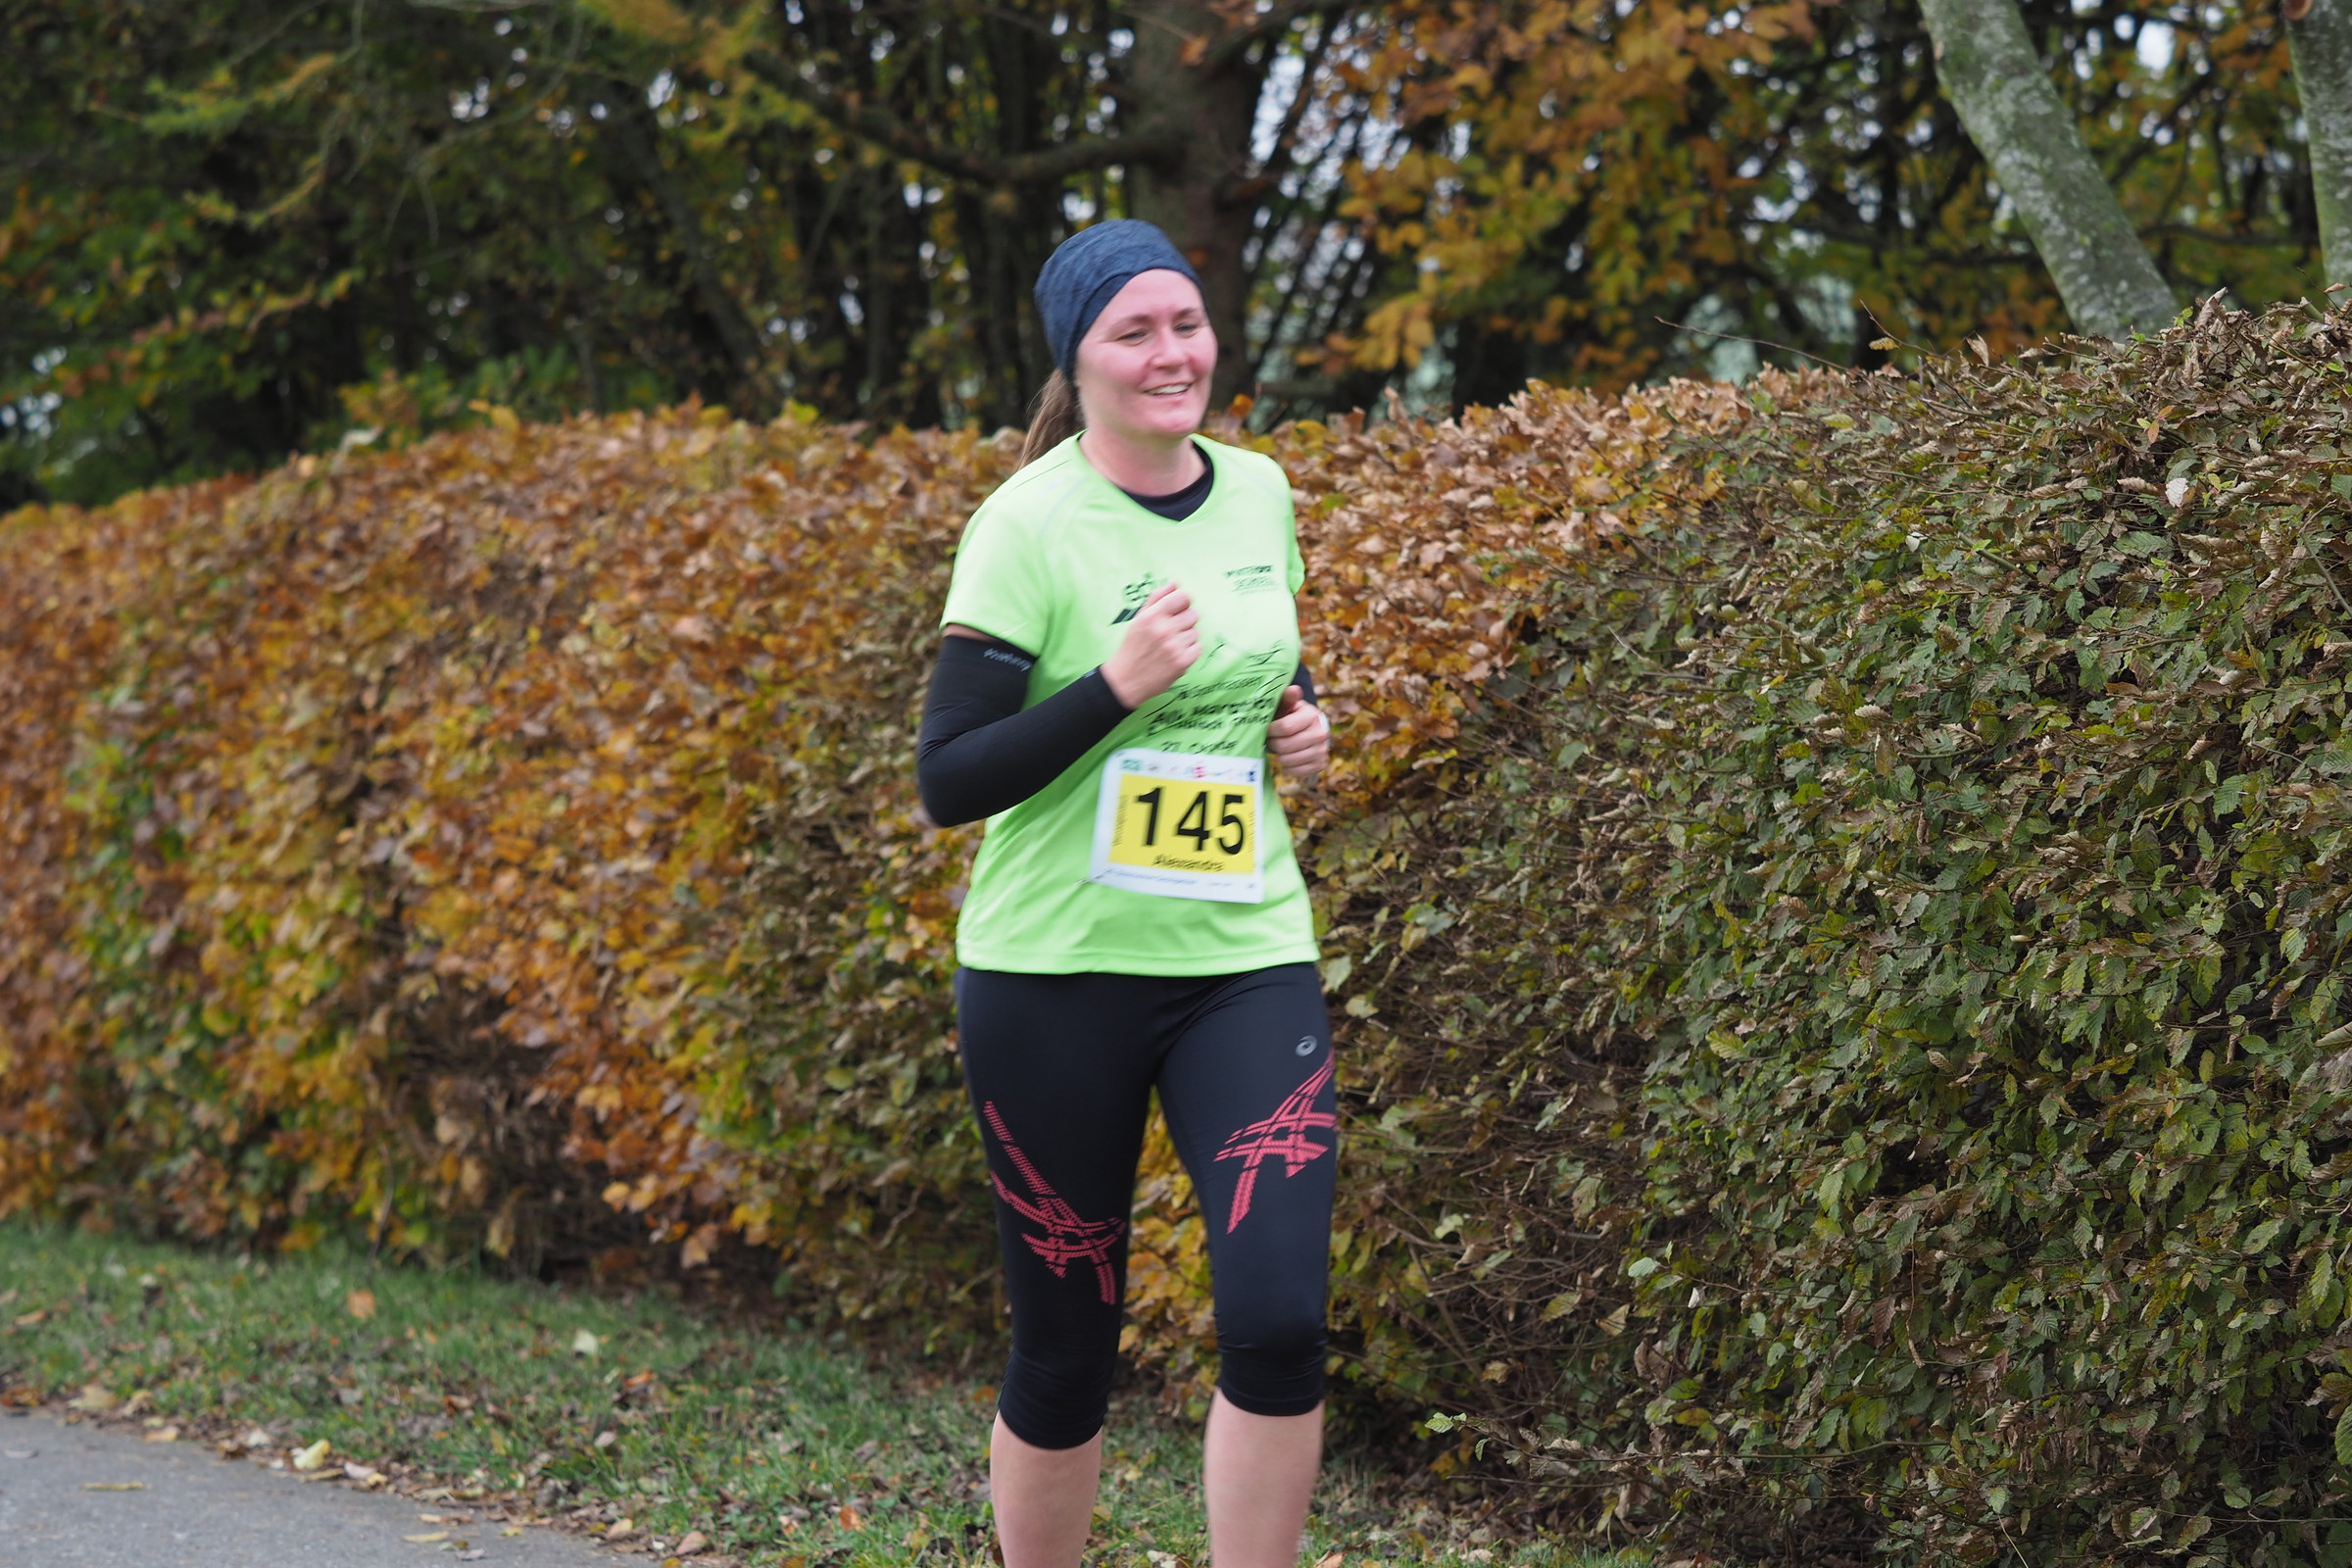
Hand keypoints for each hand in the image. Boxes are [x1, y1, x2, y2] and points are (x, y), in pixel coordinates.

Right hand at [1100, 583, 1198, 706]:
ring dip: (1186, 638)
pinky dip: (1189, 651)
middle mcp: (1164, 629)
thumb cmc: (1133, 646)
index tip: (1177, 610)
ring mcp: (1174, 647)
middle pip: (1193, 614)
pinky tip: (1175, 655)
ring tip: (1170, 645)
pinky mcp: (1182, 662)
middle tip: (1171, 631)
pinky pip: (1198, 648)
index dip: (1182, 603)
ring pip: (1195, 632)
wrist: (1126, 679)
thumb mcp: (1139, 618)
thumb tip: (1175, 583)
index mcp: (1153, 616)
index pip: (1183, 597)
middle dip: (1185, 621)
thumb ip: (1157, 598)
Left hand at [1267, 685, 1328, 777]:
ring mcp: (1322, 750)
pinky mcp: (1320, 764)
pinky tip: (1288, 758)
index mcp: (1312, 716)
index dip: (1271, 730)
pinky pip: (1297, 772)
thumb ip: (1287, 698)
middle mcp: (1320, 733)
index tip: (1267, 729)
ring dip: (1279, 756)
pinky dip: (1288, 767)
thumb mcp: (1287, 705)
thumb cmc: (1291, 716)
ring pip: (1289, 760)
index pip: (1285, 728)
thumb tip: (1294, 690)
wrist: (1308, 730)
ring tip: (1280, 748)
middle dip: (1273, 744)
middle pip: (1285, 746)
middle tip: (1272, 740)